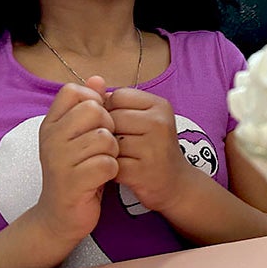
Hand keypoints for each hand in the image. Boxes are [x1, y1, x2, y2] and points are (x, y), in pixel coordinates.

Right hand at [35, 76, 118, 243]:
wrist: (60, 217)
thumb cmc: (75, 172)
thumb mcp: (78, 136)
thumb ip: (87, 106)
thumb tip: (98, 78)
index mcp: (50, 124)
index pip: (74, 91)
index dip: (93, 101)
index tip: (96, 122)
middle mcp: (50, 138)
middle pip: (94, 110)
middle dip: (108, 126)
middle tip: (103, 146)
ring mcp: (59, 160)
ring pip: (105, 137)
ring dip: (112, 151)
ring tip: (102, 163)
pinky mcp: (74, 181)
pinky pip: (108, 163)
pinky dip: (112, 170)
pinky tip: (103, 178)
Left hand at [106, 88, 191, 212]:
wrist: (175, 184)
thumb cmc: (153, 147)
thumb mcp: (144, 119)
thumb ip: (118, 102)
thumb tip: (91, 83)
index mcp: (160, 106)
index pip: (118, 96)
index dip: (110, 110)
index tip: (118, 124)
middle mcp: (160, 123)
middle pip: (111, 117)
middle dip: (107, 131)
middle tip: (116, 143)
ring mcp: (152, 148)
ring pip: (109, 140)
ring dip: (106, 150)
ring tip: (117, 156)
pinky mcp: (142, 171)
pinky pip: (109, 161)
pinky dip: (108, 167)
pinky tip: (117, 170)